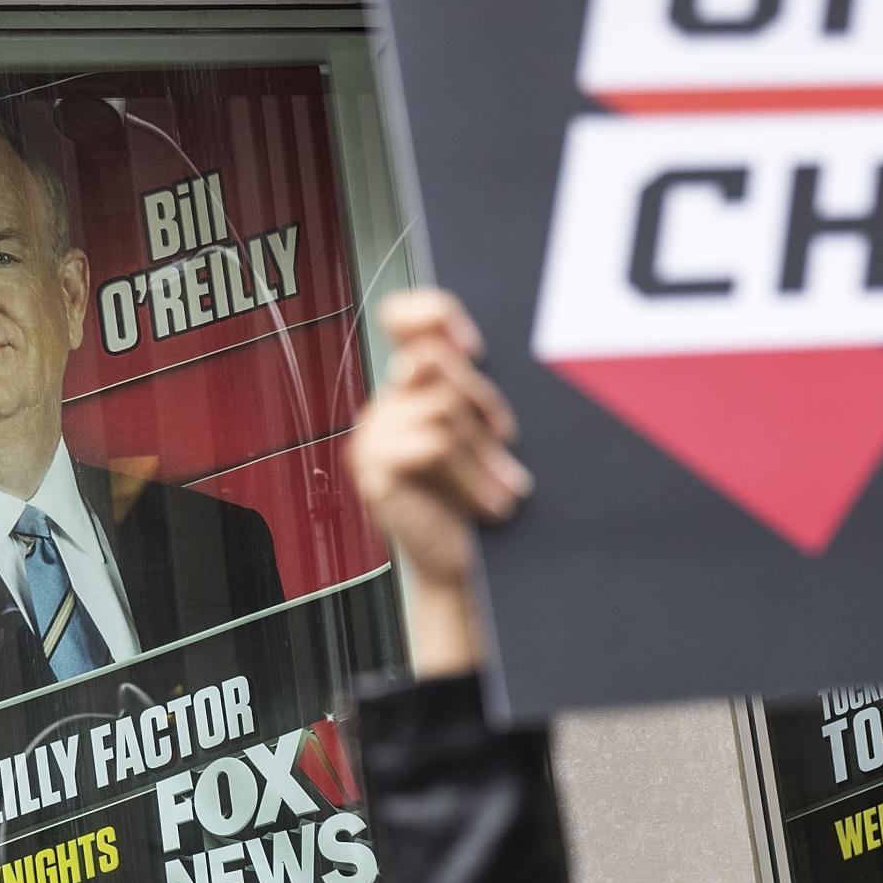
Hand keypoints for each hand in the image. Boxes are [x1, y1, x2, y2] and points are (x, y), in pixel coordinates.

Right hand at [346, 289, 527, 675]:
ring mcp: (373, 435)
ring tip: (508, 490)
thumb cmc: (480, 501)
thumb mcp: (487, 438)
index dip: (437, 314)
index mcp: (411, 388)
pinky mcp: (373, 468)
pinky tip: (490, 505)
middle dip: (485, 403)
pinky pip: (433, 445)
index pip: (407, 318)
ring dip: (485, 455)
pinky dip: (472, 476)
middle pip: (436, 363)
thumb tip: (477, 355)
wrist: (461, 568)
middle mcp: (385, 404)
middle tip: (510, 445)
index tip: (477, 347)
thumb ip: (476, 393)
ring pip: (442, 410)